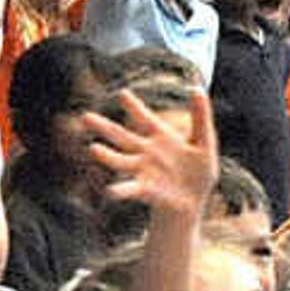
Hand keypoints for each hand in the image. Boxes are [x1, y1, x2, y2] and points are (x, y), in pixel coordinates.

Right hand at [78, 85, 221, 222]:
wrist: (195, 201)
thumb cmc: (198, 170)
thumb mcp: (204, 141)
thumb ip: (200, 117)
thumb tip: (197, 88)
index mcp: (160, 137)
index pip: (145, 118)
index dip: (134, 107)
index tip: (122, 93)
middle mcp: (146, 152)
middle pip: (121, 137)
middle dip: (103, 127)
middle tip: (85, 116)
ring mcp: (143, 171)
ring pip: (120, 161)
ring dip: (107, 156)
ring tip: (92, 149)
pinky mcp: (145, 189)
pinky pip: (130, 189)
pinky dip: (120, 190)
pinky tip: (110, 191)